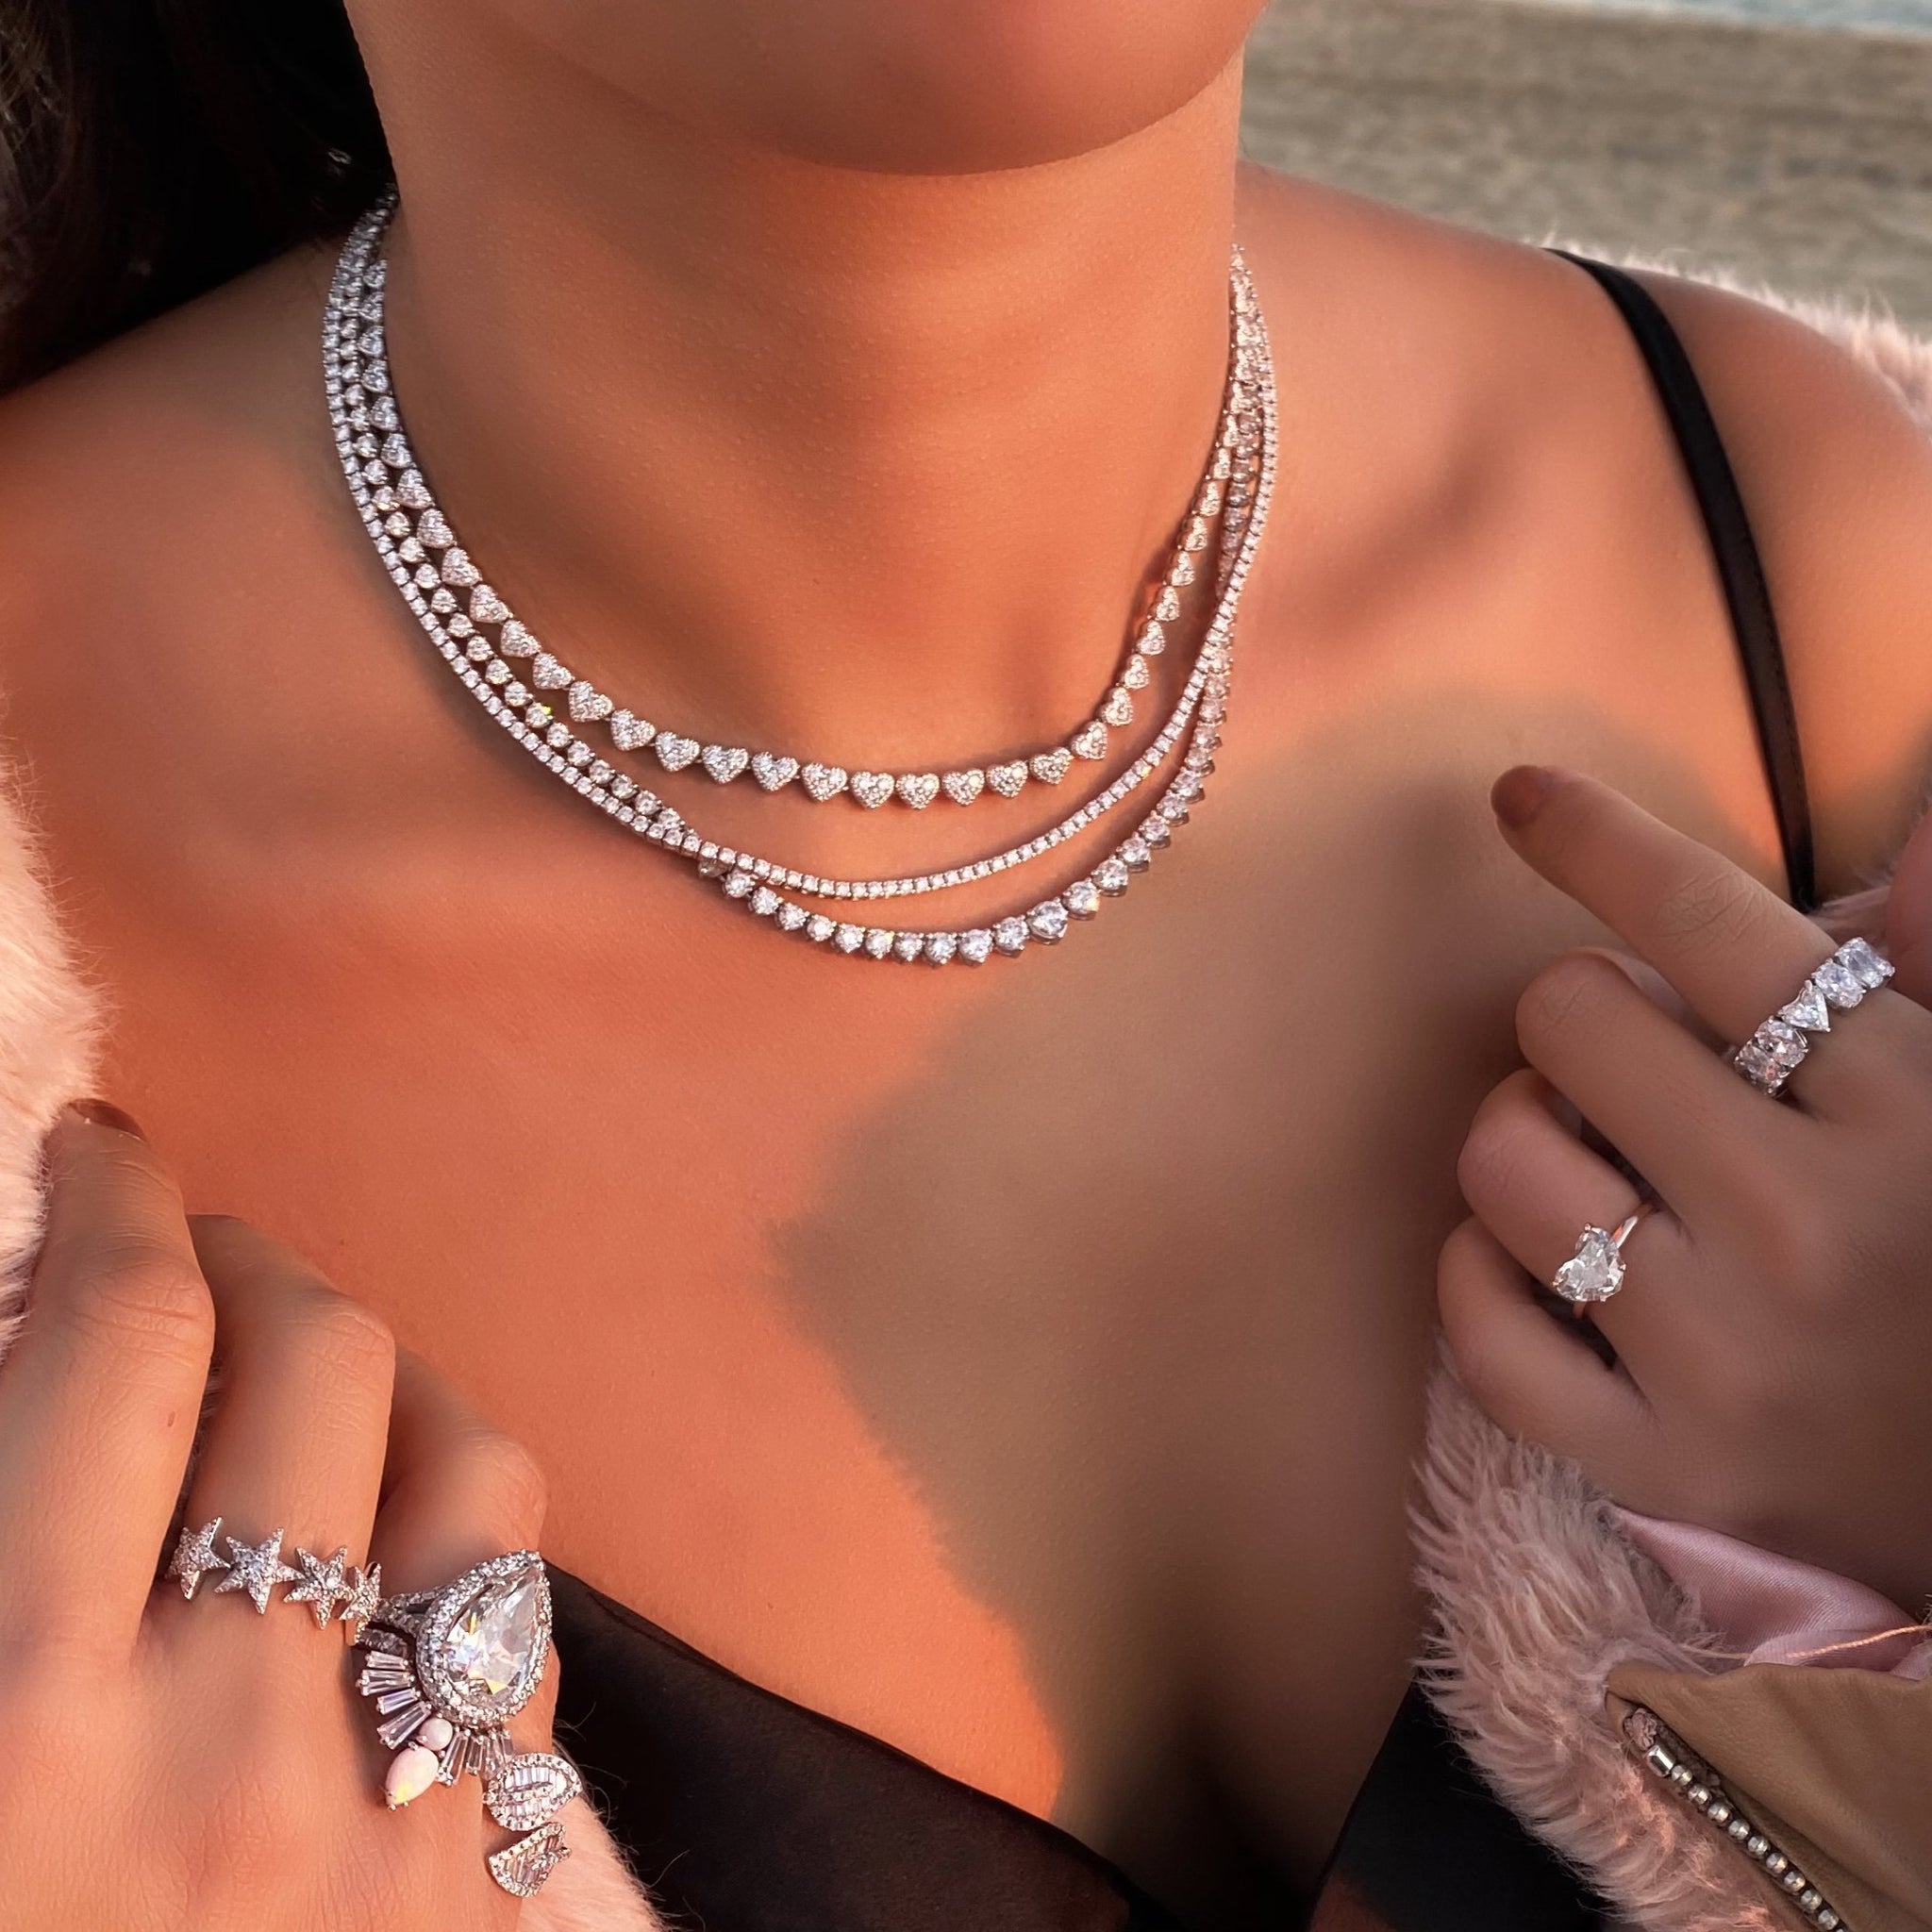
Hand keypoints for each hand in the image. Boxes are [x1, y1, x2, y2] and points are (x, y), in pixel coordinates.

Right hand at [0, 1105, 554, 1929]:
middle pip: (305, 1358)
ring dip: (385, 1381)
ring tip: (308, 1371)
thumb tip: (31, 1367)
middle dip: (242, 1260)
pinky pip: (522, 1624)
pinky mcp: (485, 1884)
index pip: (110, 1340)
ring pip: (463, 1463)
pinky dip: (460, 1539)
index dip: (107, 1198)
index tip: (98, 1151)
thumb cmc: (1, 1926)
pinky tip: (395, 1539)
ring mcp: (390, 1811)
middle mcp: (228, 1741)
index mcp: (14, 1711)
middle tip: (186, 1251)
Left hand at [1439, 766, 1931, 1612]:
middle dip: (1579, 1017)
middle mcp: (1808, 1224)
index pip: (1712, 927)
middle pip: (1569, 1021)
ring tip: (1598, 1167)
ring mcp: (1726, 1357)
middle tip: (1630, 1068)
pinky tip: (1544, 1268)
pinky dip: (1483, 1278)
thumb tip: (1920, 833)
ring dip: (1525, 1140)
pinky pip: (1478, 1329)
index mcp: (1905, 1107)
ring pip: (1502, 1163)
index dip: (1599, 840)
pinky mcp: (1663, 1467)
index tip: (1523, 796)